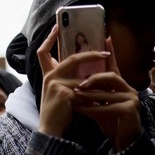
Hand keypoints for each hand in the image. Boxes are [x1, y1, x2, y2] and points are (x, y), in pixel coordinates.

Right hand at [37, 26, 139, 150]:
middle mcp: (50, 77)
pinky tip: (102, 100)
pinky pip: (86, 89)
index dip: (49, 38)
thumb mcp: (58, 91)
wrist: (50, 128)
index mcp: (47, 74)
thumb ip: (64, 78)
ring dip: (98, 80)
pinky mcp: (65, 93)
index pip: (43, 52)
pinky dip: (95, 94)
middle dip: (91, 55)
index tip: (57, 26)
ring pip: (83, 76)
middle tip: (105, 53)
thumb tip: (76, 66)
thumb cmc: (57, 111)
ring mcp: (56, 84)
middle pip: (72, 59)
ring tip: (111, 79)